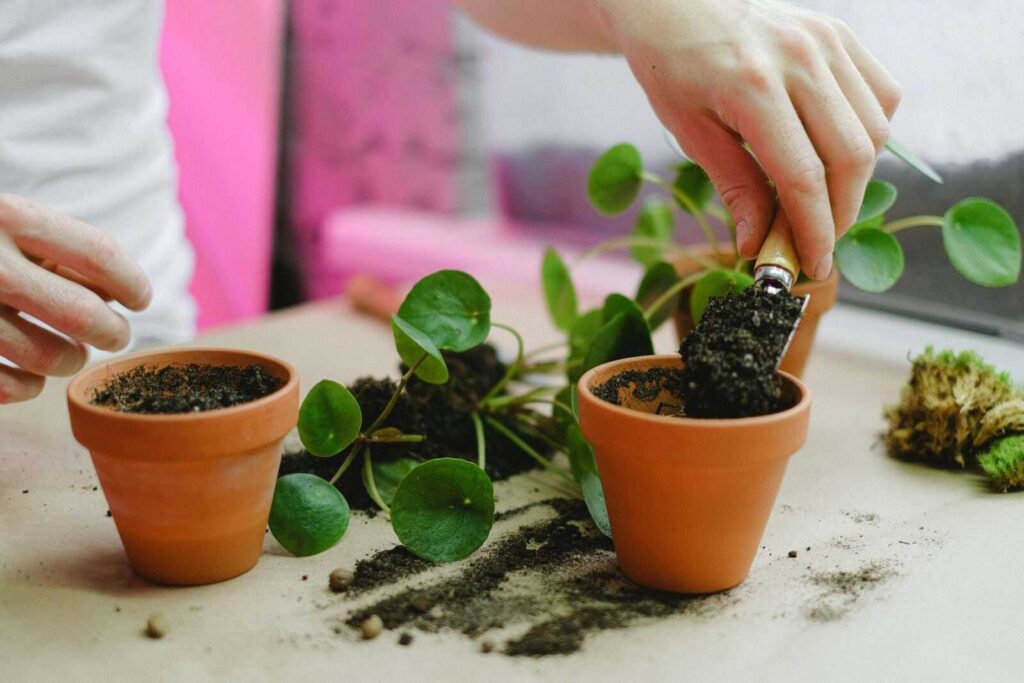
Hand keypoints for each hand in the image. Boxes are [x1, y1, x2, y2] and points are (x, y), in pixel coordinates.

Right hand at [0, 194, 150, 402]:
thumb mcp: (4, 221)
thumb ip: (55, 249)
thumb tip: (118, 294)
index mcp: (6, 215)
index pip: (99, 253)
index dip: (132, 282)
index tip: (139, 299)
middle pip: (84, 313)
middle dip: (112, 331)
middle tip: (115, 335)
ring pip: (53, 358)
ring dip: (71, 359)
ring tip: (68, 352)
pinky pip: (12, 387)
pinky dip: (28, 387)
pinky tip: (27, 375)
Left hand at [594, 0, 900, 278]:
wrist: (679, 6)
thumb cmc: (674, 69)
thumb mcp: (690, 133)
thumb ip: (734, 188)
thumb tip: (759, 245)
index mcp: (753, 87)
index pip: (802, 177)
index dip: (814, 230)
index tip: (813, 264)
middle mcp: (801, 59)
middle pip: (851, 158)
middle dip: (840, 214)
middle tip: (817, 243)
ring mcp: (828, 42)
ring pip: (875, 130)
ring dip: (856, 180)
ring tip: (821, 202)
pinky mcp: (842, 35)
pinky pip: (881, 96)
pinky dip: (869, 135)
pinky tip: (836, 154)